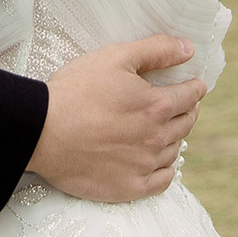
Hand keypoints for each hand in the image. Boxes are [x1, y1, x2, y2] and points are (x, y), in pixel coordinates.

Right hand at [25, 34, 203, 202]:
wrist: (42, 132)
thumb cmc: (75, 91)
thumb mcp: (115, 57)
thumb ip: (156, 50)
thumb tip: (189, 49)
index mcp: (157, 106)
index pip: (191, 96)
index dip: (195, 88)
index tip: (194, 86)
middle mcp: (156, 138)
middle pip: (186, 123)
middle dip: (187, 110)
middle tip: (181, 105)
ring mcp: (143, 165)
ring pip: (174, 150)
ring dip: (174, 137)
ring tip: (165, 130)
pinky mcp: (129, 187)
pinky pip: (162, 181)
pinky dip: (165, 169)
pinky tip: (157, 161)